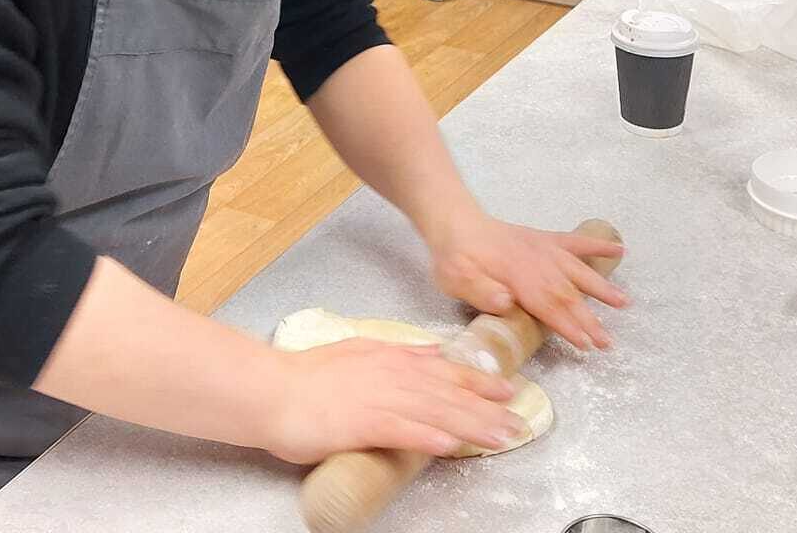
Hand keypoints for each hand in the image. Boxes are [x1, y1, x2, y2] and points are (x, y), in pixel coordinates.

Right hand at [260, 339, 522, 464]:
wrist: (275, 390)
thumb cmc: (311, 376)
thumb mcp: (361, 350)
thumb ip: (399, 352)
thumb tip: (434, 352)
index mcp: (392, 358)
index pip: (445, 371)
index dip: (480, 382)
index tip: (509, 390)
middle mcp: (392, 374)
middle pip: (449, 393)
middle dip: (488, 408)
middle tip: (520, 420)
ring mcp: (379, 398)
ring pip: (435, 412)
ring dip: (472, 425)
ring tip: (501, 436)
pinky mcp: (363, 423)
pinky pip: (402, 431)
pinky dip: (428, 437)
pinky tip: (451, 445)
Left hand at [428, 213, 627, 352]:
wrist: (454, 222)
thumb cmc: (454, 257)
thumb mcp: (455, 278)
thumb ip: (480, 291)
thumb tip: (507, 301)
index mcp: (515, 275)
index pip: (546, 305)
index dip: (567, 325)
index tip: (586, 344)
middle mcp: (535, 260)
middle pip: (567, 293)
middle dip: (589, 318)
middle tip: (607, 342)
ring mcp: (543, 248)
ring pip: (577, 269)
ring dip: (600, 287)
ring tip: (624, 302)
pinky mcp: (544, 239)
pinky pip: (575, 241)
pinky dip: (597, 244)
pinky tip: (619, 249)